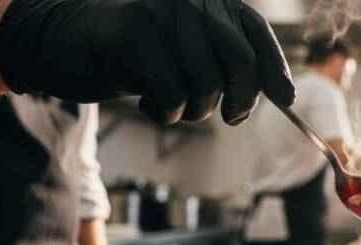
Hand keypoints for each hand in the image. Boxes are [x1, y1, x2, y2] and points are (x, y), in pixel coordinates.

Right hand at [0, 0, 294, 124]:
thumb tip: (286, 96)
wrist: (73, 45)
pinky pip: (172, 93)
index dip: (276, 69)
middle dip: (242, 100)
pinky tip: (151, 106)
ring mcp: (162, 14)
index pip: (257, 34)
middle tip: (232, 118)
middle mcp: (191, 1)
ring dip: (197, 110)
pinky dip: (167, 113)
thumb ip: (232, 66)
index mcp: (211, 3)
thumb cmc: (144, 58)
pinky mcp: (134, 35)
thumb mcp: (193, 57)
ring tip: (176, 106)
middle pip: (239, 60)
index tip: (287, 101)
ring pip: (206, 83)